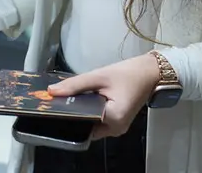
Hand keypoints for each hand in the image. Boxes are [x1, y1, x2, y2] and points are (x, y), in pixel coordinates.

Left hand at [46, 54, 161, 138]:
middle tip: (56, 101)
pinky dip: (90, 111)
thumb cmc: (128, 74)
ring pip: (92, 123)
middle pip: (86, 125)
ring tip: (66, 99)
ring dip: (81, 111)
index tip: (53, 105)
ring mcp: (117, 127)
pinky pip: (98, 119)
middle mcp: (115, 129)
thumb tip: (52, 92)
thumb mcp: (99, 76)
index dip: (67, 114)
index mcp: (113, 120)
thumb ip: (75, 85)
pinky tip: (81, 100)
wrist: (150, 72)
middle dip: (73, 113)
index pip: (83, 122)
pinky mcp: (117, 122)